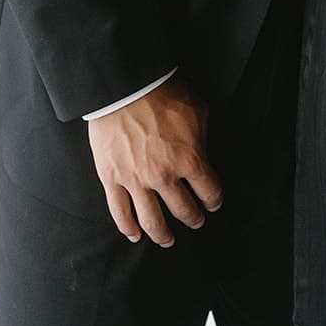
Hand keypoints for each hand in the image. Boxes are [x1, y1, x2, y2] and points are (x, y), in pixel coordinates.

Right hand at [87, 77, 221, 245]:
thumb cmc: (163, 93)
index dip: (214, 200)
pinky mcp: (111, 178)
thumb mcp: (197, 110)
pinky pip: (119, 212)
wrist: (125, 85)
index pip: (209, 191)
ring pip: (152, 220)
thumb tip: (201, 152)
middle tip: (196, 221)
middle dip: (193, 218)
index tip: (214, 203)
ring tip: (169, 240)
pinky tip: (135, 235)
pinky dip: (128, 228)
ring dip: (163, 234)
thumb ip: (202, 137)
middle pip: (183, 209)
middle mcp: (164, 176)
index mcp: (189, 159)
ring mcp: (136, 180)